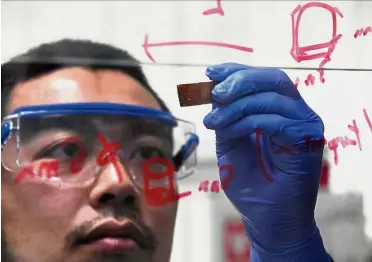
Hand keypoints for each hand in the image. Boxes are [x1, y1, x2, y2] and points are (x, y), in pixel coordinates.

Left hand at [203, 63, 330, 260]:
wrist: (265, 216)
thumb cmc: (249, 181)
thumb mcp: (229, 141)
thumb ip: (226, 116)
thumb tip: (215, 90)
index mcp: (278, 110)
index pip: (261, 79)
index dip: (236, 70)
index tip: (210, 73)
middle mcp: (295, 113)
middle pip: (272, 79)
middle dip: (239, 81)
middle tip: (215, 93)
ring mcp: (305, 124)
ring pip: (273, 97)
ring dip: (237, 105)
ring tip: (214, 121)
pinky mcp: (308, 140)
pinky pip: (278, 120)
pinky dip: (250, 121)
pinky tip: (230, 131)